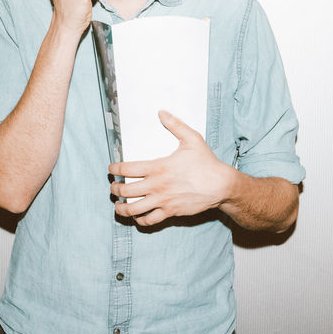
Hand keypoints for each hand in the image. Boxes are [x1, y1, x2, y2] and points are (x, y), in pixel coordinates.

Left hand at [108, 110, 234, 226]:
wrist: (221, 185)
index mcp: (158, 167)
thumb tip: (161, 112)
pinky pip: (149, 221)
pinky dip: (139, 220)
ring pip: (134, 209)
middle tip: (113, 188)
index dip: (115, 170)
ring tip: (118, 206)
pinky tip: (137, 216)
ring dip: (122, 209)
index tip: (111, 170)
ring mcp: (163, 201)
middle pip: (126, 191)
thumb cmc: (206, 162)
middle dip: (115, 190)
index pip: (127, 169)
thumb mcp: (192, 139)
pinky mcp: (170, 212)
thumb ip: (175, 125)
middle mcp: (157, 186)